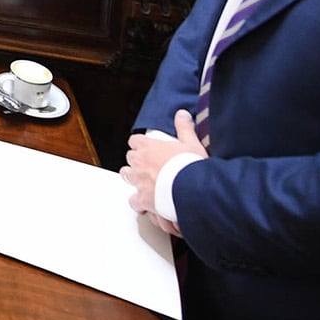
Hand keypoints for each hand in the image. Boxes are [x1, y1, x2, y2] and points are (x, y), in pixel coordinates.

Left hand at [121, 111, 203, 233]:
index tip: (145, 148)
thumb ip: (184, 128)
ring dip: (133, 179)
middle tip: (148, 166)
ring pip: (126, 176)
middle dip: (137, 162)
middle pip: (130, 158)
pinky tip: (145, 205)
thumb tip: (182, 114)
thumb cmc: (191, 167)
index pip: (135, 141)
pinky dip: (138, 203)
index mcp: (149, 147)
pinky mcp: (143, 199)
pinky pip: (133, 201)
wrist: (192, 190)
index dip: (140, 144)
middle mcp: (140, 163)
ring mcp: (139, 181)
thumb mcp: (191, 144)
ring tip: (143, 183)